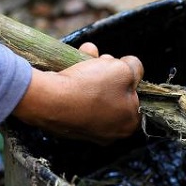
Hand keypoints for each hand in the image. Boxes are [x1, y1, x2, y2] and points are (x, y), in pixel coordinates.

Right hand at [12, 43, 143, 144]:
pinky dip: (76, 79)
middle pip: (115, 92)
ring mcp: (87, 129)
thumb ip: (135, 68)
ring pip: (95, 91)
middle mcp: (110, 132)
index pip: (136, 96)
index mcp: (129, 124)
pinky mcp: (67, 122)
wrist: (49, 100)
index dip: (129, 76)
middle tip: (103, 59)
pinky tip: (73, 63)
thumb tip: (132, 67)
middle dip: (109, 70)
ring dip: (92, 69)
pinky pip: (76, 97)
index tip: (119, 65)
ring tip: (87, 53)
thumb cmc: (92, 87)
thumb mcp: (124, 69)